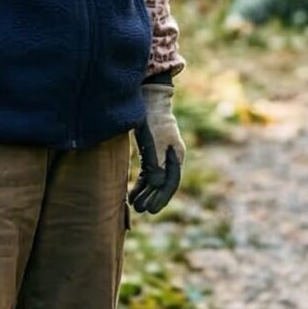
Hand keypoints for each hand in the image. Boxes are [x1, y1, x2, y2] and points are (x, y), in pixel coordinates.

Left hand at [130, 84, 184, 213]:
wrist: (146, 97)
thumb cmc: (150, 118)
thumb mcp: (153, 141)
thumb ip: (156, 163)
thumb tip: (159, 186)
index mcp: (176, 154)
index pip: (172, 182)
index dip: (162, 197)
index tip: (151, 210)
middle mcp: (170, 156)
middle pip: (164, 184)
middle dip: (154, 198)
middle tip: (142, 211)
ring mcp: (160, 154)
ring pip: (155, 180)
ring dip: (146, 194)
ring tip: (136, 207)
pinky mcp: (150, 151)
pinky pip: (147, 173)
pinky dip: (141, 185)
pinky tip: (132, 195)